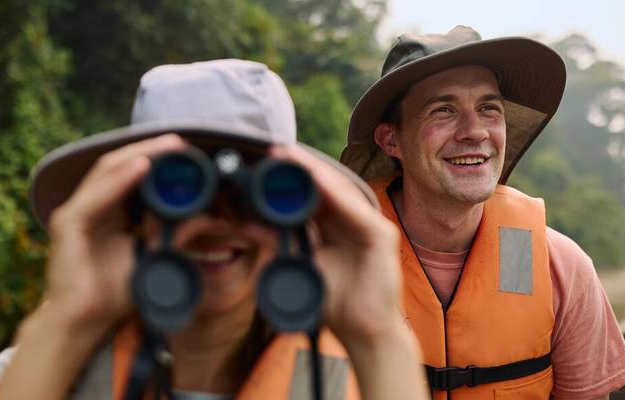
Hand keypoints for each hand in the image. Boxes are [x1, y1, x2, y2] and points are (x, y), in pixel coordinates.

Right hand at [43, 134, 186, 336]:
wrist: (85, 322)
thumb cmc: (113, 292)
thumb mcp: (153, 255)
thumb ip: (172, 233)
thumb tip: (204, 214)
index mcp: (108, 210)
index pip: (131, 174)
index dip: (157, 159)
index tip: (188, 152)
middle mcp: (91, 205)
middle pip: (119, 165)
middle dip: (151, 151)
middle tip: (181, 142)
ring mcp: (76, 212)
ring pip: (107, 172)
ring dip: (139, 156)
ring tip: (168, 147)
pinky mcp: (68, 223)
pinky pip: (96, 196)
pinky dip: (120, 180)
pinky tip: (142, 167)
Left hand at [268, 145, 402, 348]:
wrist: (361, 331)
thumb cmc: (333, 299)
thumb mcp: (297, 264)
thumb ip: (275, 241)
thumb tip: (244, 221)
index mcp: (332, 224)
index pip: (310, 192)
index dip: (290, 175)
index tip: (264, 159)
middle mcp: (351, 219)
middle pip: (325, 185)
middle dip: (301, 167)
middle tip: (274, 149)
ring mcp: (368, 224)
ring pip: (340, 192)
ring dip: (316, 173)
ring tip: (292, 158)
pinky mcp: (381, 235)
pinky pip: (355, 210)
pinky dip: (336, 195)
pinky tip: (318, 181)